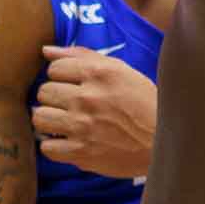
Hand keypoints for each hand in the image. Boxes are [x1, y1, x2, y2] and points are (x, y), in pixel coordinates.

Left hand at [32, 45, 156, 178]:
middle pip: (44, 92)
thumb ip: (83, 56)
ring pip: (40, 118)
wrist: (164, 141)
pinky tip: (69, 140)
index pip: (54, 68)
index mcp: (100, 73)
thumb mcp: (122, 71)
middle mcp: (88, 97)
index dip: (63, 76)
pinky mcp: (81, 152)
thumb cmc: (145, 103)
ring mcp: (82, 126)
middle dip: (55, 97)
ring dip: (50, 120)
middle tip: (71, 104)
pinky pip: (47, 147)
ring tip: (65, 121)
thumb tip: (45, 50)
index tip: (74, 84)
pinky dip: (55, 145)